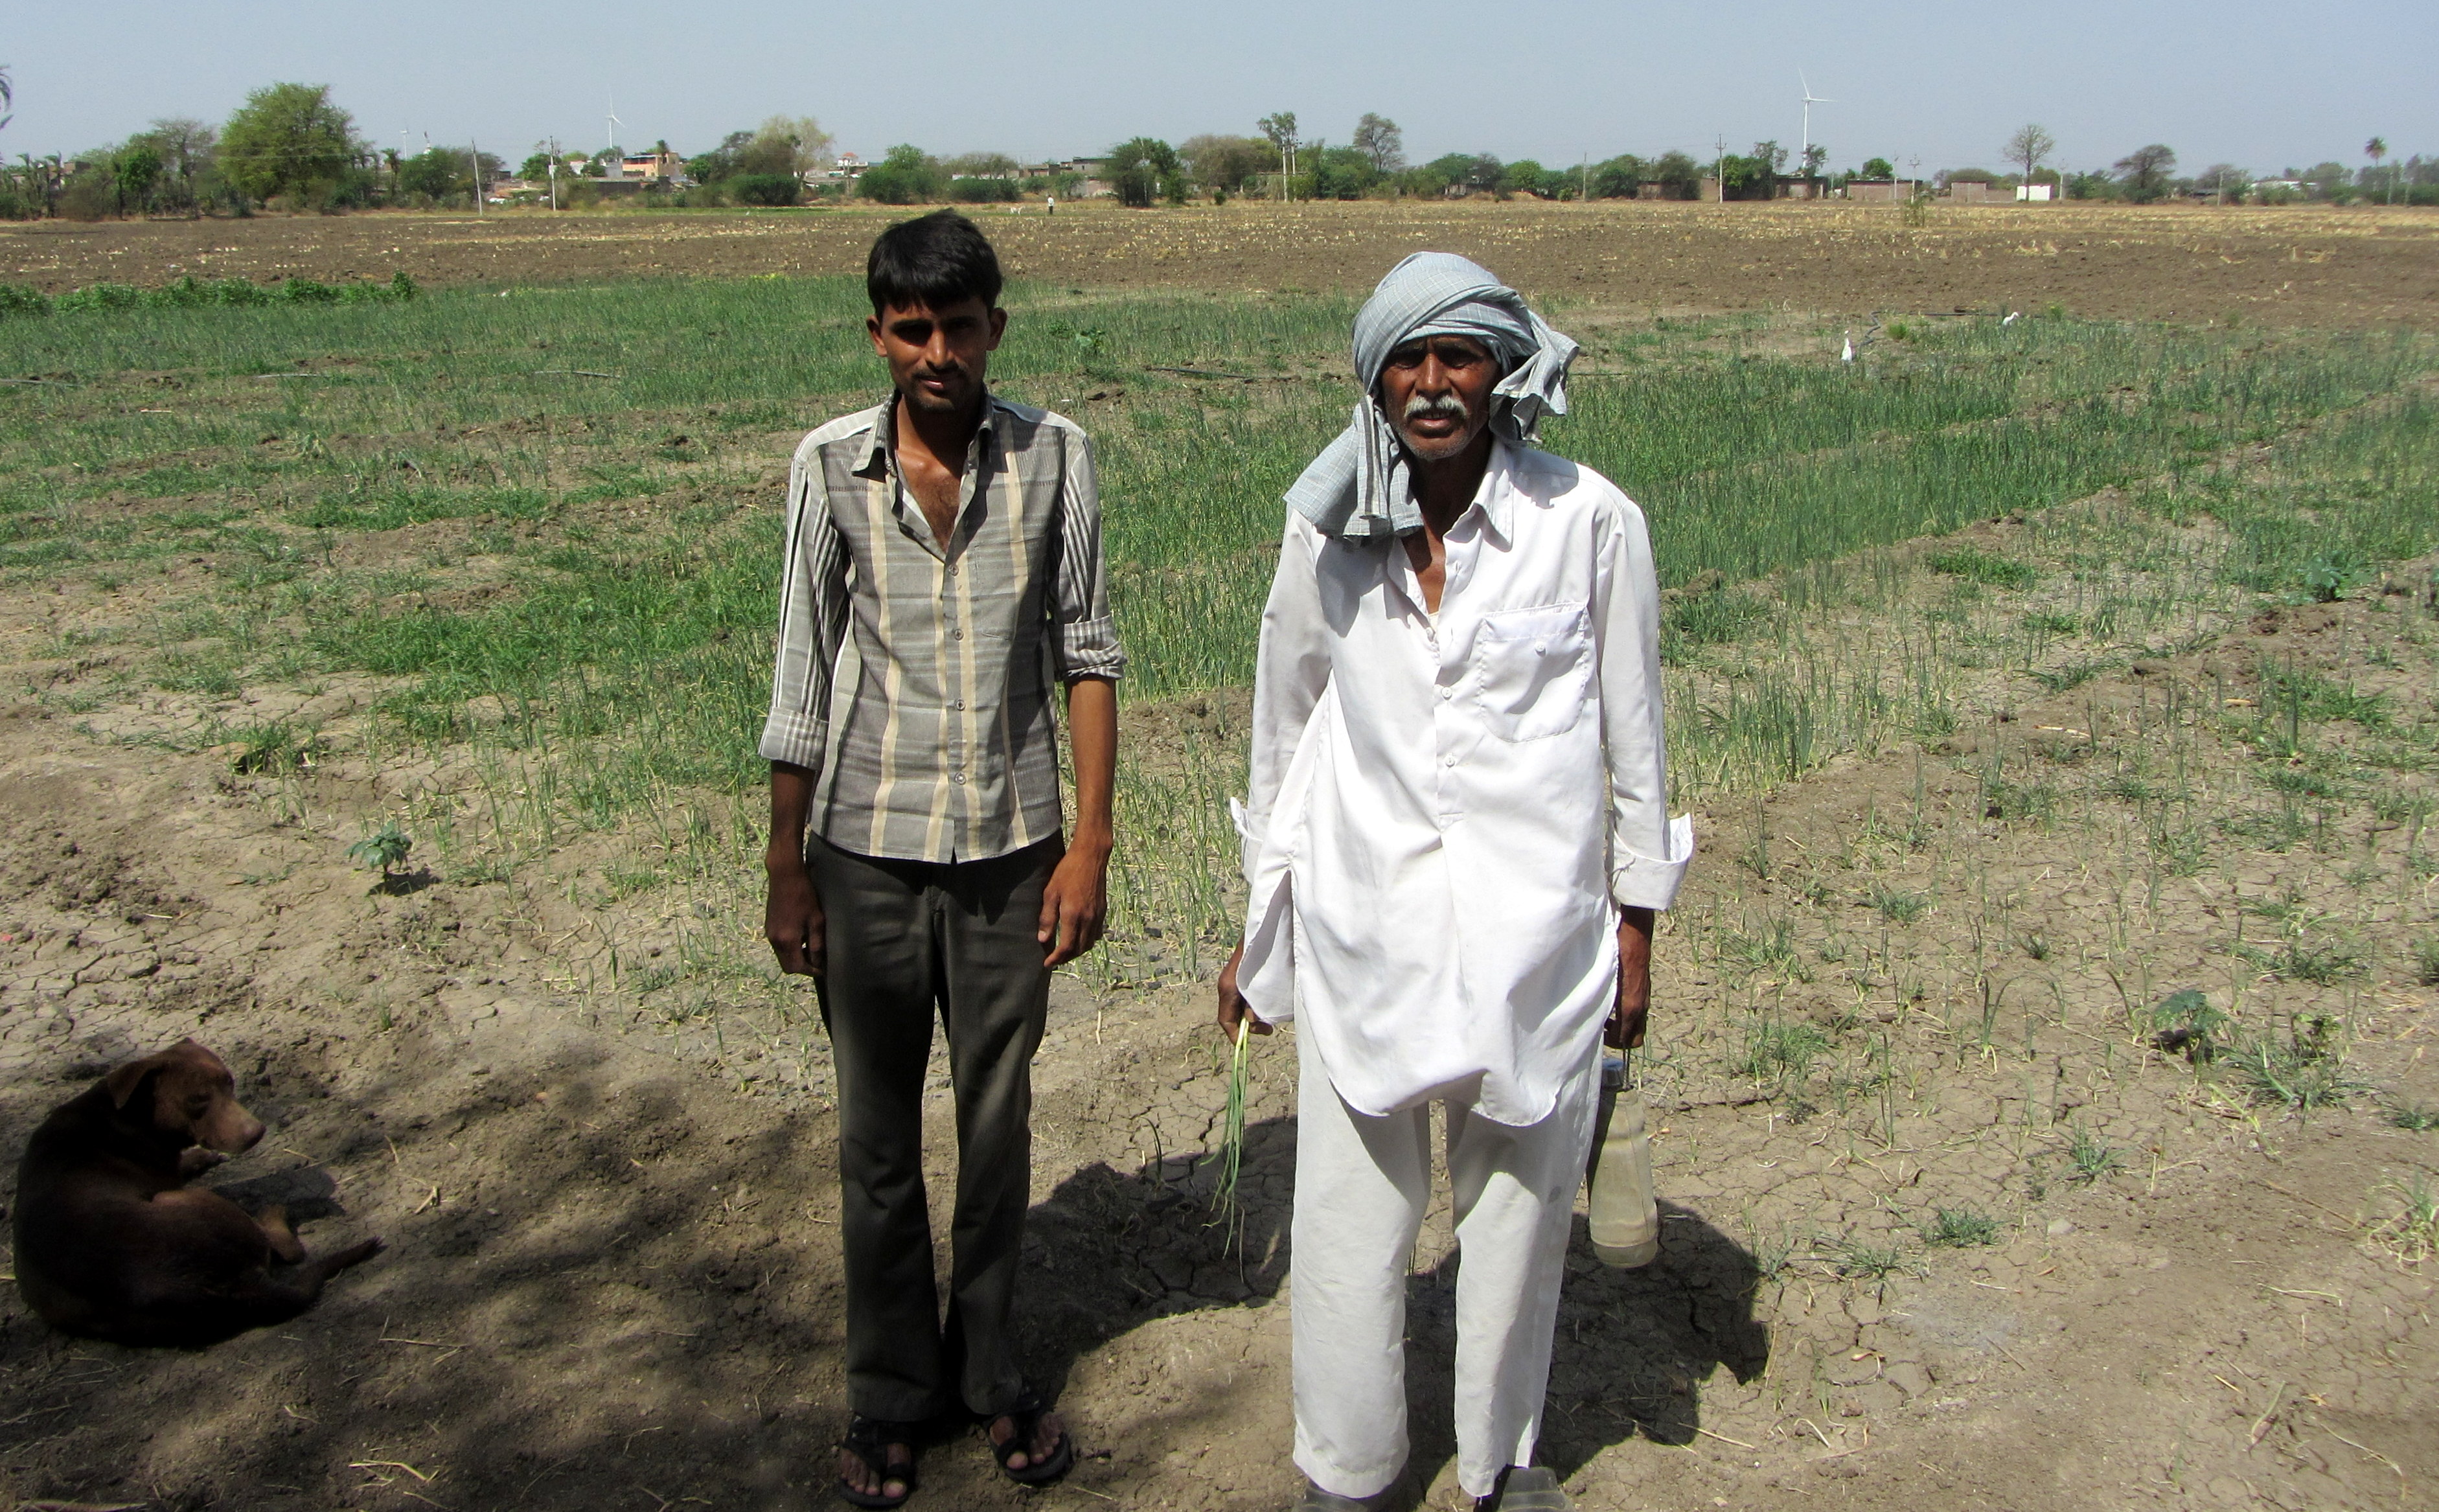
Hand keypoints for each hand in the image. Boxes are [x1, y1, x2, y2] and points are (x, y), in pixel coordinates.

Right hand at [764, 859, 824, 976]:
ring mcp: (769, 934)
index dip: (811, 971)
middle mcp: (775, 940)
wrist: (784, 876)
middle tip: (817, 961)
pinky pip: (779, 947)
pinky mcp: (769, 927)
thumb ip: (816, 944)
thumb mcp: (816, 920)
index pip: (797, 967)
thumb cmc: (804, 895)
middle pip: (787, 966)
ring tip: (811, 948)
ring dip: (796, 957)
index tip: (823, 969)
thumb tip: (818, 962)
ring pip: (783, 957)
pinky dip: (790, 948)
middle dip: (802, 967)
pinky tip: (801, 937)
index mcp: (787, 940)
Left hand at [1037, 836, 1109, 966]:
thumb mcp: (1051, 892)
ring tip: (1065, 951)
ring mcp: (1097, 915)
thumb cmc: (1067, 871)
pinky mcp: (1103, 910)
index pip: (1066, 947)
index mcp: (1073, 915)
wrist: (1091, 856)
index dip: (1056, 958)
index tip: (1047, 963)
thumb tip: (1043, 939)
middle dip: (1066, 958)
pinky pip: (1096, 933)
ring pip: (1089, 943)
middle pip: (1079, 949)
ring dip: (1077, 951)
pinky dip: (1087, 941)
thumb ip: (1048, 917)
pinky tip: (1079, 937)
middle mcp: (1088, 919)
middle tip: (1054, 959)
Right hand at [1216, 940, 1270, 1037]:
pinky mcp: (1243, 977)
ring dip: (1254, 1015)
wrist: (1265, 928)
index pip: (1225, 1020)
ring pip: (1240, 1007)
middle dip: (1249, 1025)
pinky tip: (1267, 1002)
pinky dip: (1255, 1005)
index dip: (1235, 1035)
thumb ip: (1256, 1003)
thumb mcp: (1261, 983)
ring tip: (1271, 1016)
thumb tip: (1252, 1021)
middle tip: (1269, 1028)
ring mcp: (1234, 981)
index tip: (1244, 1045)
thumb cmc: (1264, 953)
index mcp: (1228, 988)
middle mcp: (1228, 985)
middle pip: (1233, 1016)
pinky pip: (1245, 998)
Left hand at [1608, 906, 1653, 1049]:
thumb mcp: (1603, 974)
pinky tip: (1612, 1003)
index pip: (1624, 1039)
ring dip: (1623, 1028)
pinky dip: (1627, 1017)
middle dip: (1619, 1040)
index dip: (1609, 1043)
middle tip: (1601, 1029)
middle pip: (1635, 1039)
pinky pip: (1639, 1014)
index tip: (1595, 1033)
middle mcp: (1641, 1005)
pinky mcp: (1645, 990)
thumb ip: (1597, 995)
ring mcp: (1645, 998)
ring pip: (1638, 1027)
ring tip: (1604, 1017)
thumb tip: (1582, 1012)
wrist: (1635, 930)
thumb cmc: (1616, 948)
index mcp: (1630, 1005)